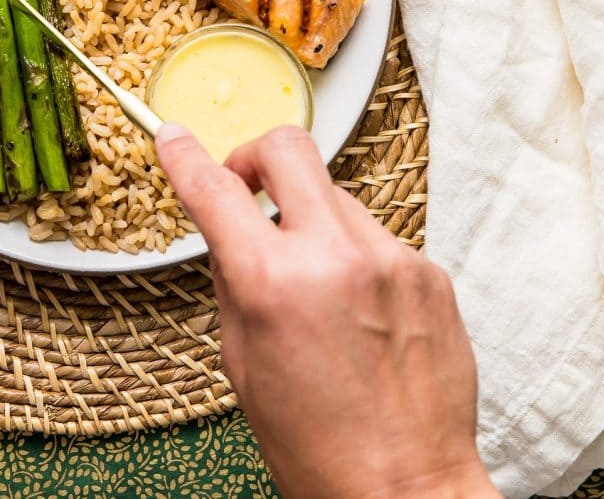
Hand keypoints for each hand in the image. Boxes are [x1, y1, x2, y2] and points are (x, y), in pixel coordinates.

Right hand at [156, 124, 498, 498]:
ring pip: (335, 194)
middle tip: (249, 186)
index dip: (185, 156)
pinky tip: (357, 308)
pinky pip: (376, 236)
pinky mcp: (429, 272)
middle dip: (255, 156)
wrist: (407, 491)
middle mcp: (335, 255)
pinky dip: (354, 255)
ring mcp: (390, 259)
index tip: (174, 139)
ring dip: (311, 219)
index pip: (214, 190)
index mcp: (273, 283)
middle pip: (289, 147)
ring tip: (316, 280)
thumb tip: (230, 230)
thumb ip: (234, 281)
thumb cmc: (317, 446)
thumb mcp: (242, 362)